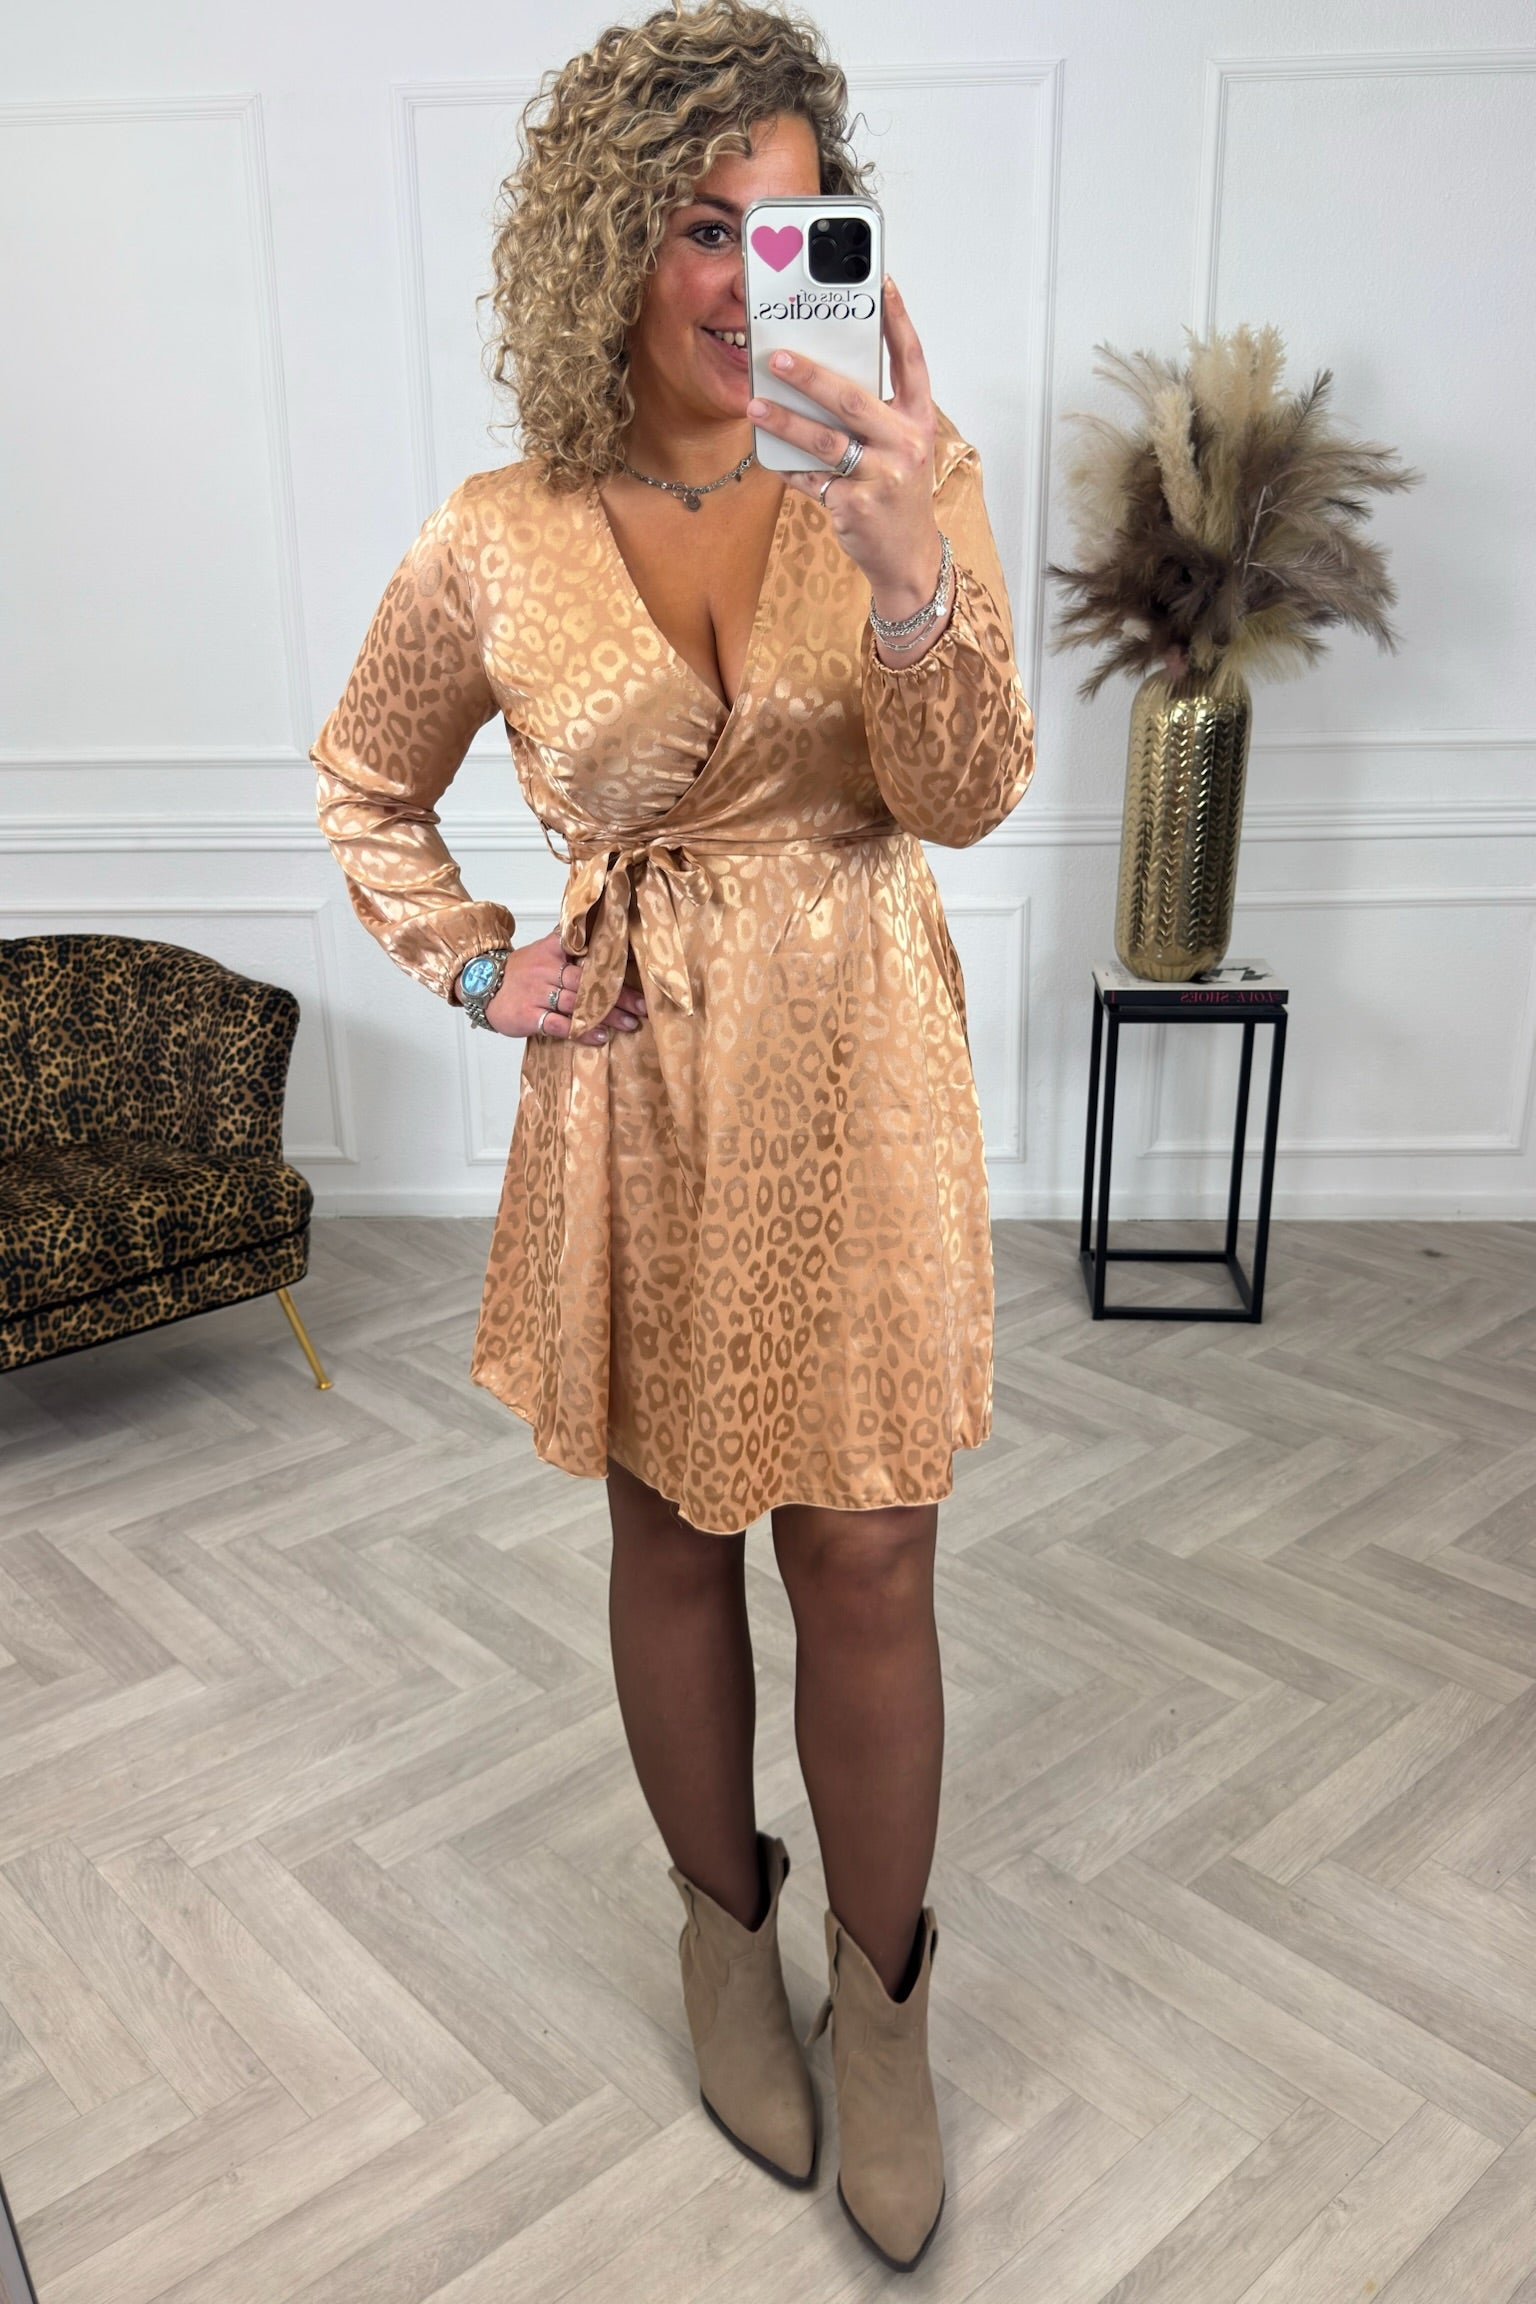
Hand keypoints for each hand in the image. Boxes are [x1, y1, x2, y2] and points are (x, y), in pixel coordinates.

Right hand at [471, 929, 646, 1043]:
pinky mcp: (529, 1016)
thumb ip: (571, 945)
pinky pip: (559, 1024)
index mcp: (554, 950)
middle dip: (619, 994)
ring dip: (606, 1014)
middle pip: (588, 981)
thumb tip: (609, 936)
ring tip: (630, 1023)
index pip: (585, 949)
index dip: (611, 955)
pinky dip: (580, 1031)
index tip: (635, 962)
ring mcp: (537, 993)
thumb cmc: (522, 972)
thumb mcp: (544, 951)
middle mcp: (547, 969)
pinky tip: (599, 1036)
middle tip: (643, 1006)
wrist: (482, 986)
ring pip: (577, 1003)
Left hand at [746, 276, 947, 644]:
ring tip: (755, 405)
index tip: (882, 284)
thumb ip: (873, 415)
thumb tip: (820, 377)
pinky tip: (767, 453)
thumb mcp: (900, 449)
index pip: (911, 361)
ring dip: (785, 421)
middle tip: (777, 357)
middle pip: (853, 399)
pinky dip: (787, 466)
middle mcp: (906, 444)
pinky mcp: (857, 506)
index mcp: (919, 421)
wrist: (908, 558)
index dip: (897, 321)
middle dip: (810, 375)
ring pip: (825, 441)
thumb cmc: (898, 495)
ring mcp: (883, 477)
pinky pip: (811, 479)